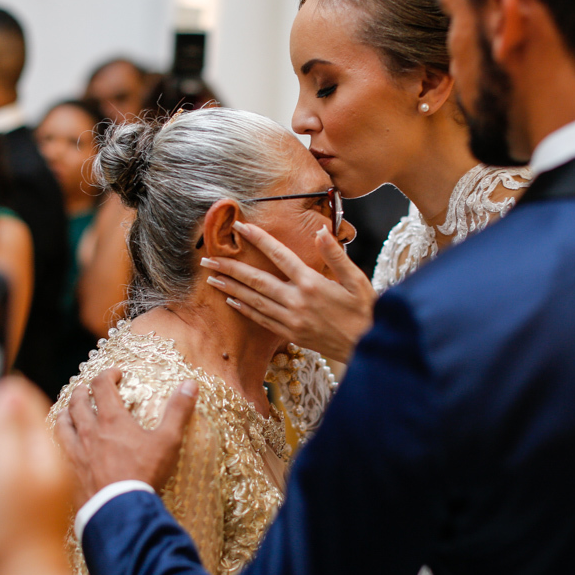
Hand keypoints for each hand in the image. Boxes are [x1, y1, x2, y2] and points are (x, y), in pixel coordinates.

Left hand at [54, 369, 197, 501]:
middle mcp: (89, 431)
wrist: (119, 509)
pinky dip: (61, 438)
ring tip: (69, 409)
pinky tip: (65, 442)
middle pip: (77, 402)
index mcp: (112, 420)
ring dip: (66, 411)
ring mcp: (76, 451)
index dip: (107, 375)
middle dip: (82, 390)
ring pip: (63, 423)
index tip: (115, 373)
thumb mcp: (167, 441)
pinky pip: (59, 447)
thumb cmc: (144, 473)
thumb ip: (178, 411)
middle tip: (87, 388)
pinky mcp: (70, 471)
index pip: (102, 386)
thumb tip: (190, 384)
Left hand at [201, 221, 374, 361]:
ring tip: (212, 278)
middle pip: (256, 280)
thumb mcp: (357, 279)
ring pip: (254, 300)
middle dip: (230, 268)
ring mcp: (291, 320)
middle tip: (207, 259)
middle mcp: (297, 301)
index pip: (279, 255)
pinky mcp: (290, 334)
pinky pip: (261, 319)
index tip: (240, 227)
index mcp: (312, 283)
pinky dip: (244, 309)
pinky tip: (231, 301)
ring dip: (231, 288)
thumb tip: (320, 230)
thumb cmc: (365, 311)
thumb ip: (336, 254)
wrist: (367, 347)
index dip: (258, 239)